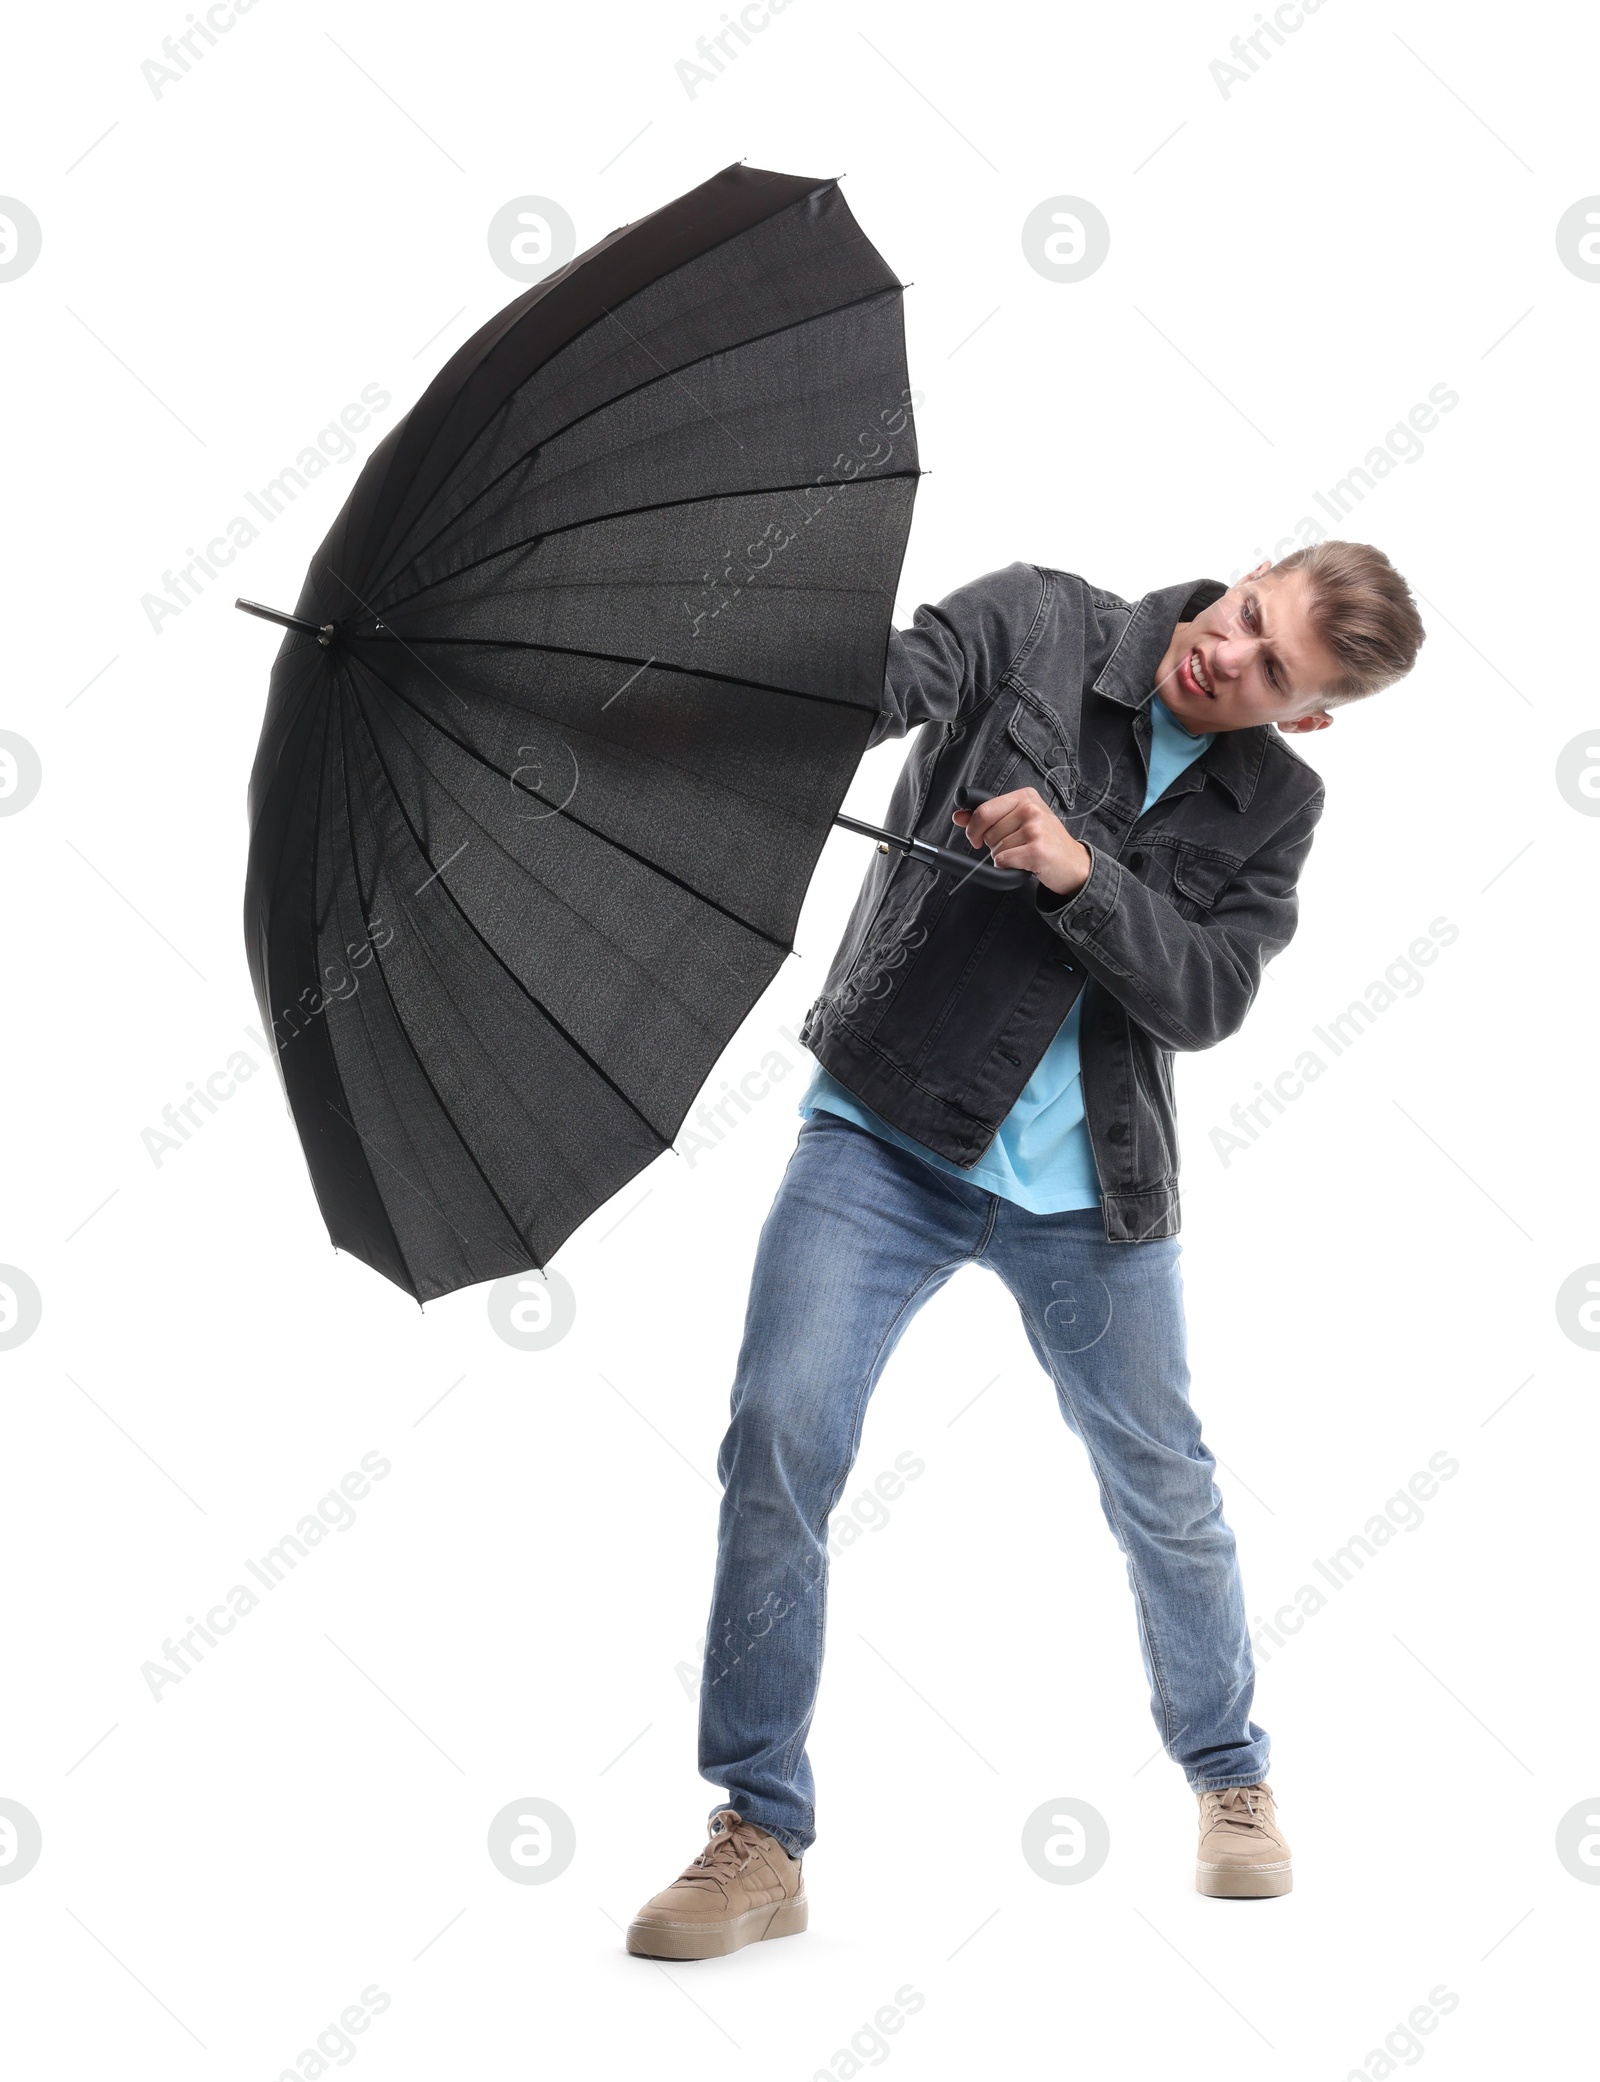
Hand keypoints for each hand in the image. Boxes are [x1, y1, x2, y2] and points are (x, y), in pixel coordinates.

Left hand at [953, 787, 1091, 896]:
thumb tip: (958, 816)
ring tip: (1023, 853)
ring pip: (996, 849)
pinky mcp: (1037, 850)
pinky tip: (1024, 863)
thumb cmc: (1044, 841)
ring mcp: (1036, 828)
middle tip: (1011, 847)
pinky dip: (1008, 867)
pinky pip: (1003, 860)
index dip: (973, 828)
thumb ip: (987, 816)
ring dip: (1004, 857)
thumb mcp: (1018, 820)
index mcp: (1025, 796)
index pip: (983, 810)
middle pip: (988, 832)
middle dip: (992, 845)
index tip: (976, 837)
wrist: (1073, 863)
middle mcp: (1031, 808)